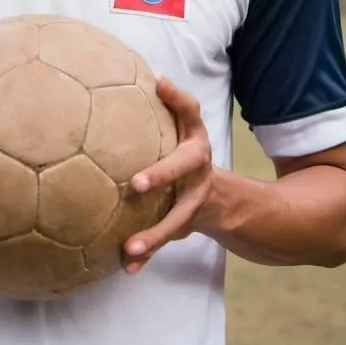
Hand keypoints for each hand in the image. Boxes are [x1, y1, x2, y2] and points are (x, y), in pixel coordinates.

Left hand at [123, 77, 213, 273]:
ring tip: (129, 248)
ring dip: (153, 236)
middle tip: (136, 185)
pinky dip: (147, 256)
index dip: (177, 101)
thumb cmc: (187, 150)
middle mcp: (197, 175)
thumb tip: (158, 77)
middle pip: (182, 176)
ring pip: (174, 221)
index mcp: (195, 145)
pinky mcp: (180, 226)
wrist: (217, 196)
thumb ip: (177, 103)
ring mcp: (191, 205)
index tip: (159, 85)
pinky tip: (128, 268)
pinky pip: (163, 242)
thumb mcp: (189, 126)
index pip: (190, 118)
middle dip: (161, 177)